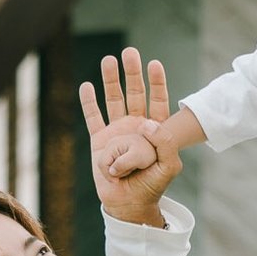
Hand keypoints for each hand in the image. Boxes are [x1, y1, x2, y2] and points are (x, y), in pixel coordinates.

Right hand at [79, 50, 181, 222]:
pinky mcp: (99, 141)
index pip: (158, 100)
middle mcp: (135, 125)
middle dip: (132, 72)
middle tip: (129, 52)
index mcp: (156, 129)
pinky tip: (87, 86)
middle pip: (134, 93)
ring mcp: (117, 131)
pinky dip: (89, 102)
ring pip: (113, 100)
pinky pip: (93, 118)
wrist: (129, 203)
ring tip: (108, 59)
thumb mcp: (169, 165)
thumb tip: (147, 122)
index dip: (157, 82)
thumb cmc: (152, 185)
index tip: (154, 64)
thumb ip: (165, 142)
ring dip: (110, 80)